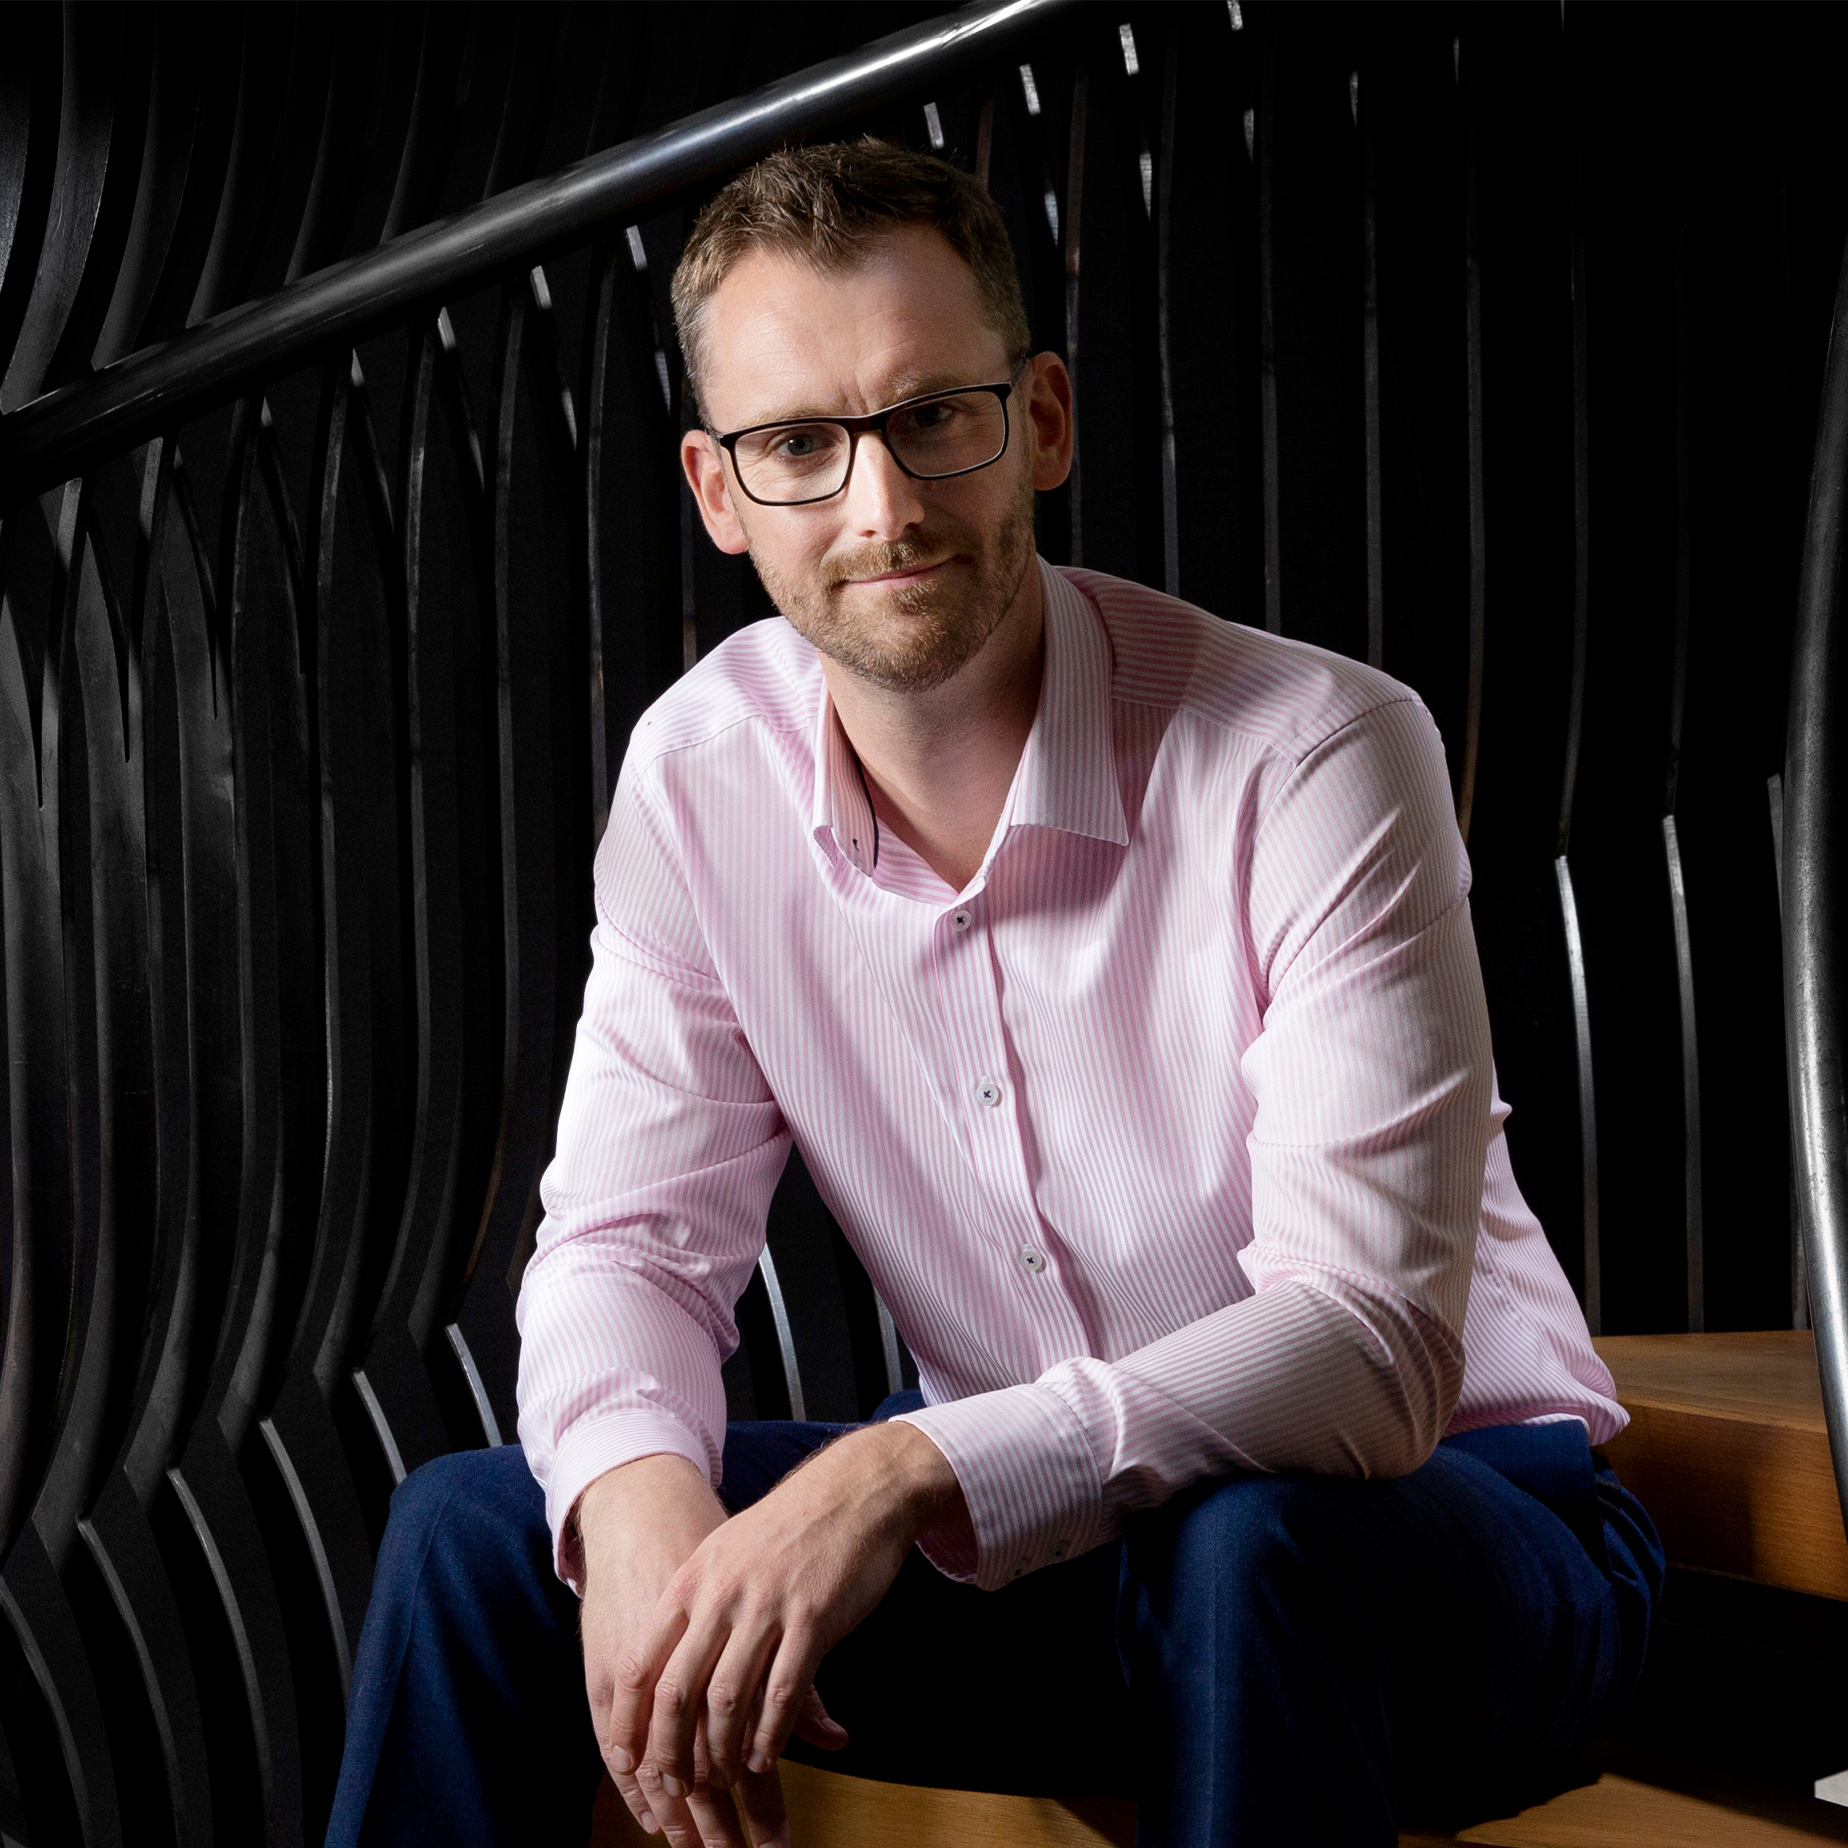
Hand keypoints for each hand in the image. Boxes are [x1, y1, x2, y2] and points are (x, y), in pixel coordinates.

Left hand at [579, 1455, 790, 1845]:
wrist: (854, 1491)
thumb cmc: (790, 1526)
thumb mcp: (726, 1551)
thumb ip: (697, 1600)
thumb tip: (668, 1654)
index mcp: (692, 1580)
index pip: (640, 1663)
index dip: (631, 1720)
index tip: (629, 1762)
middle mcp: (721, 1594)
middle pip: (678, 1691)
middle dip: (672, 1752)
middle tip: (678, 1787)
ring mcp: (766, 1606)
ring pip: (728, 1701)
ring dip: (722, 1753)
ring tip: (724, 1779)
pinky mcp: (813, 1619)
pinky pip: (782, 1694)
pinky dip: (769, 1737)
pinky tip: (765, 1757)